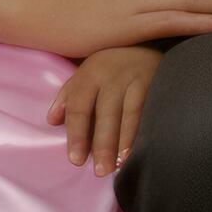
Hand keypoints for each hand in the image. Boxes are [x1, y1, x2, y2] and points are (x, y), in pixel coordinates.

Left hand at [48, 45, 162, 176]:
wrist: (150, 40)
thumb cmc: (112, 64)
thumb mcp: (88, 72)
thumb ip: (69, 95)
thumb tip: (52, 120)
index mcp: (92, 72)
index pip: (80, 107)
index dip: (77, 134)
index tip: (76, 160)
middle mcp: (114, 74)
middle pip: (106, 113)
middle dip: (103, 144)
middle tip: (100, 170)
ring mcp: (139, 77)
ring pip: (130, 113)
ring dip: (125, 141)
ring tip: (119, 165)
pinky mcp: (160, 82)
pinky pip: (151, 110)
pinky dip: (146, 130)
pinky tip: (143, 148)